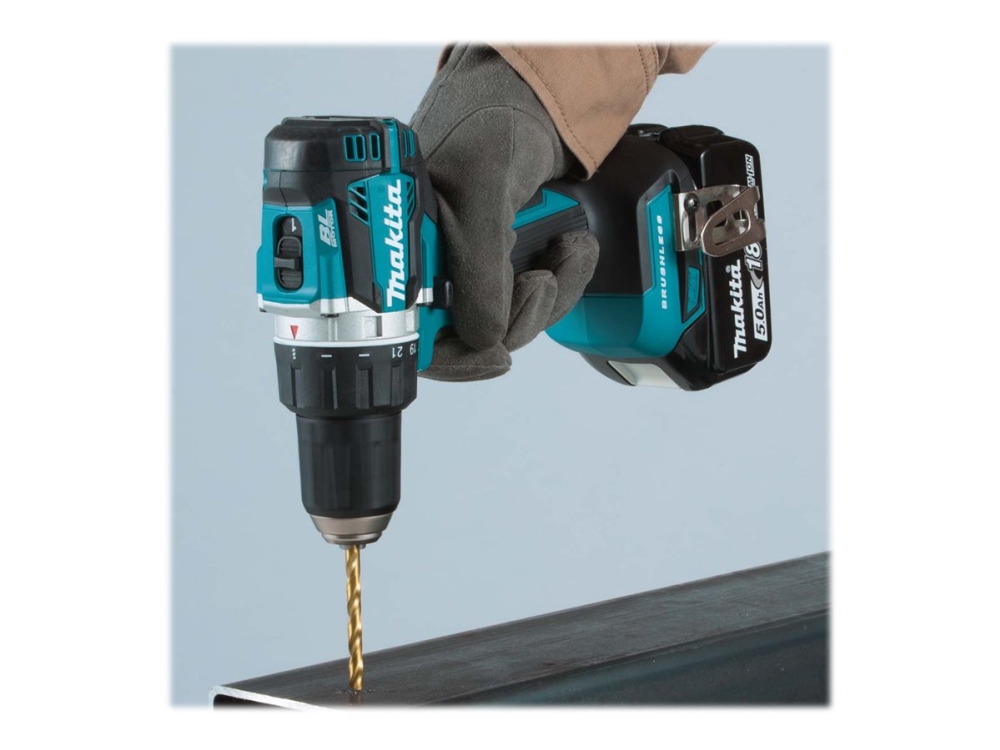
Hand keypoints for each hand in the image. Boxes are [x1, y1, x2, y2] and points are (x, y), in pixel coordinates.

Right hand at [411, 45, 598, 381]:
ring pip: (506, 324)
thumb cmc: (489, 122)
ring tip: (566, 250)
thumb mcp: (483, 187)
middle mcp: (427, 268)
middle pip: (467, 339)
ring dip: (548, 297)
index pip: (412, 336)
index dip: (453, 355)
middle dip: (516, 318)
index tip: (493, 354)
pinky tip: (569, 248)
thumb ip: (479, 265)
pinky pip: (530, 303)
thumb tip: (484, 335)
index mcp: (397, 253)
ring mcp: (465, 270)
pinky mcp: (502, 267)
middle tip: (539, 282)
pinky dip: (561, 283)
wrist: (532, 98)